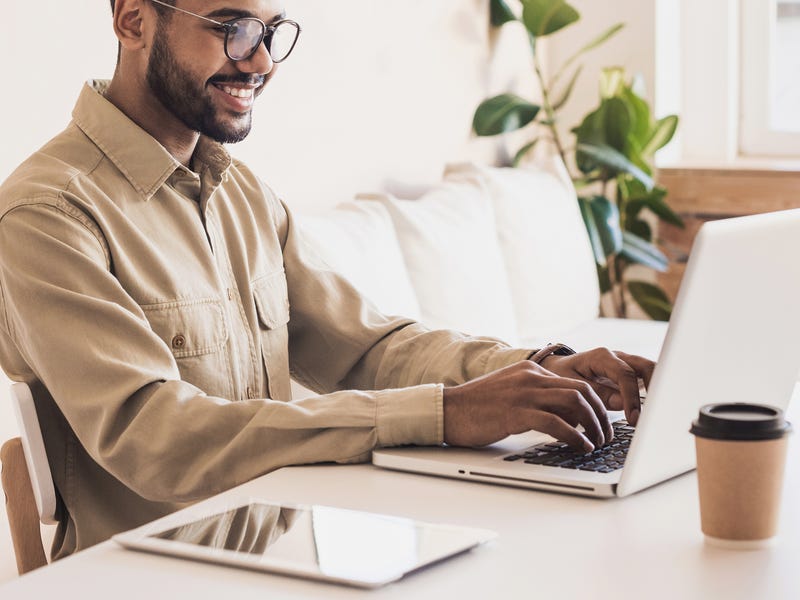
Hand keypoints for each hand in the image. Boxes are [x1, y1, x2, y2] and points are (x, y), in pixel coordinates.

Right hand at [443, 360, 612, 451]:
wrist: (447, 410)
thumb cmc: (476, 408)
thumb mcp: (510, 393)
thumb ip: (534, 397)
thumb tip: (563, 417)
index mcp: (530, 371)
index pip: (574, 383)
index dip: (594, 405)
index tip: (600, 423)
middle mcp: (531, 377)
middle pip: (582, 391)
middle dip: (600, 415)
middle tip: (606, 435)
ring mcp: (524, 393)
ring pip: (575, 404)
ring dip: (593, 426)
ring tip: (598, 443)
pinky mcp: (517, 412)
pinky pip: (557, 423)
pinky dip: (575, 436)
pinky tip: (581, 447)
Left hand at [538, 348, 653, 425]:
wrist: (558, 369)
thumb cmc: (563, 376)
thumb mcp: (573, 385)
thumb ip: (597, 393)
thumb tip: (622, 403)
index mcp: (601, 357)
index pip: (624, 374)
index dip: (631, 397)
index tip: (633, 419)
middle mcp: (618, 357)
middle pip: (647, 367)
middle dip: (656, 389)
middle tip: (654, 415)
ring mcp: (627, 364)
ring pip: (652, 372)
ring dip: (658, 391)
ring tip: (658, 414)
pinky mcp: (631, 374)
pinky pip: (648, 380)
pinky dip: (654, 394)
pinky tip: (655, 412)